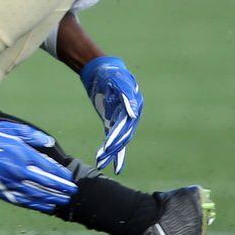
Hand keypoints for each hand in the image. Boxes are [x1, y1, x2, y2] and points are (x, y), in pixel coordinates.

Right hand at [0, 120, 76, 212]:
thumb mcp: (9, 130)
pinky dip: (39, 205)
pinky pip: (26, 202)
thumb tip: (48, 143)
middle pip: (48, 184)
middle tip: (72, 191)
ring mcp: (13, 185)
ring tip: (64, 200)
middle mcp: (21, 172)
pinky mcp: (4, 193)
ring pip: (39, 195)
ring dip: (53, 198)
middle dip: (62, 188)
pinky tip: (47, 206)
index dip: (61, 175)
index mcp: (23, 156)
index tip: (69, 178)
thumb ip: (31, 136)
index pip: (49, 169)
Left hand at [82, 56, 142, 172]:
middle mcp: (130, 117)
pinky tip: (106, 161)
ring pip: (118, 140)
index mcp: (134, 108)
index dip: (118, 136)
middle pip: (122, 136)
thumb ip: (126, 96)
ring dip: (110, 152)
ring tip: (100, 162)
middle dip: (112, 147)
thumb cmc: (113, 75)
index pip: (126, 126)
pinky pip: (113, 138)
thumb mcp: (120, 81)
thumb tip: (132, 115)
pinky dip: (111, 150)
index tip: (109, 146)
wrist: (104, 71)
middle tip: (102, 157)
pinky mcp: (112, 122)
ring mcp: (121, 121)